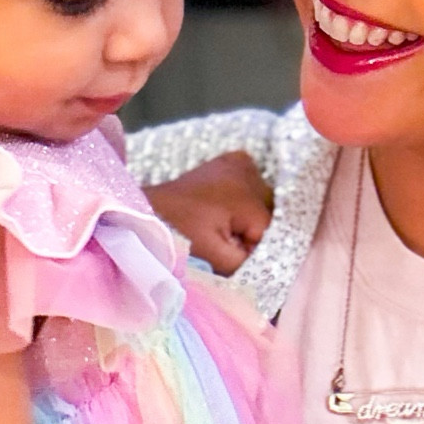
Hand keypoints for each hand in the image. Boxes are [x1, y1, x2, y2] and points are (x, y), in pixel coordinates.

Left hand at [146, 153, 272, 273]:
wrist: (148, 211)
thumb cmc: (178, 236)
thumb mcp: (216, 259)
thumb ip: (251, 263)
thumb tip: (275, 261)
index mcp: (246, 195)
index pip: (272, 230)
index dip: (254, 248)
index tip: (230, 253)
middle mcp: (248, 170)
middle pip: (270, 212)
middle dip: (252, 231)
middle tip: (224, 240)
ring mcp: (241, 162)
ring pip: (264, 200)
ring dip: (250, 217)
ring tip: (221, 224)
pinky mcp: (233, 160)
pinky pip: (254, 185)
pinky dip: (246, 200)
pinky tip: (227, 209)